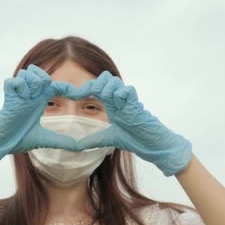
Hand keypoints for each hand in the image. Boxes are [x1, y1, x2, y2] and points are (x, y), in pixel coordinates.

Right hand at [0, 64, 80, 173]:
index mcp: (40, 101)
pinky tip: (21, 98)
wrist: (0, 144)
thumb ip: (62, 141)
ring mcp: (19, 95)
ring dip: (32, 83)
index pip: (56, 85)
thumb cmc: (19, 138)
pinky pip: (13, 81)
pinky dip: (19, 86)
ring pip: (27, 73)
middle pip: (40, 73)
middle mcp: (30, 95)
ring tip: (30, 98)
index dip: (68, 88)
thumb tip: (80, 147)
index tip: (77, 95)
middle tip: (42, 96)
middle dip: (45, 80)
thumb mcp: (45, 139)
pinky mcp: (8, 98)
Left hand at [51, 71, 192, 176]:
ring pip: (114, 81)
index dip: (84, 88)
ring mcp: (128, 101)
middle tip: (87, 96)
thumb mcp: (107, 139)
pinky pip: (127, 90)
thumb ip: (91, 140)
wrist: (152, 144)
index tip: (72, 95)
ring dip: (107, 91)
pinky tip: (119, 108)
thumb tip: (75, 146)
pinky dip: (120, 96)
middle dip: (94, 85)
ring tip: (108, 106)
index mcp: (111, 104)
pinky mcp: (137, 105)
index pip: (96, 86)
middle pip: (105, 77)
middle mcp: (118, 99)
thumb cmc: (134, 138)